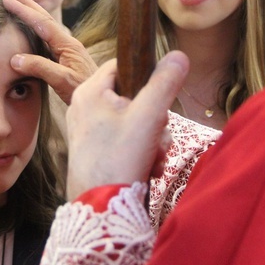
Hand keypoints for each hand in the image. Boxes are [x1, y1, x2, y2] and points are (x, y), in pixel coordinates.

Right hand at [3, 0, 97, 104]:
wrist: (102, 97)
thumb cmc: (84, 89)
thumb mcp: (62, 80)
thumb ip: (40, 68)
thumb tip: (15, 59)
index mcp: (67, 44)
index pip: (42, 23)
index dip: (24, 10)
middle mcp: (68, 43)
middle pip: (46, 19)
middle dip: (29, 5)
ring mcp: (67, 50)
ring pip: (46, 28)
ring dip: (32, 15)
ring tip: (20, 5)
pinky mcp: (66, 58)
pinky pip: (47, 39)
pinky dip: (36, 30)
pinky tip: (32, 31)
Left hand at [65, 51, 188, 199]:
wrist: (100, 210)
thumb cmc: (118, 160)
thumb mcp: (148, 116)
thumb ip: (164, 84)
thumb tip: (179, 55)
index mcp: (90, 91)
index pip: (123, 64)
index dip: (146, 75)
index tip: (160, 95)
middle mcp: (85, 108)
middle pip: (132, 96)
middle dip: (154, 118)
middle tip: (158, 135)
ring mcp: (89, 131)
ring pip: (132, 121)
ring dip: (152, 139)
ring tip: (154, 158)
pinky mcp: (95, 152)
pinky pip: (125, 141)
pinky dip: (141, 153)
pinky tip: (147, 169)